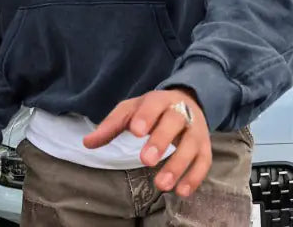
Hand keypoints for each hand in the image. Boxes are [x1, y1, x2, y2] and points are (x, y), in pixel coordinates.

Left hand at [84, 88, 211, 196]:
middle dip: (161, 140)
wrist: (187, 101)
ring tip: (161, 185)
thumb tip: (87, 143)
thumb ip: (112, 125)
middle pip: (175, 121)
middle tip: (146, 160)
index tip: (135, 131)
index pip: (154, 104)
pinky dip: (195, 176)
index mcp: (160, 100)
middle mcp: (181, 111)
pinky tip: (182, 191)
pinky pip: (204, 161)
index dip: (146, 116)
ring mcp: (196, 129)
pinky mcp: (205, 146)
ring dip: (179, 164)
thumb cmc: (153, 110)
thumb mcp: (132, 110)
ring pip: (192, 144)